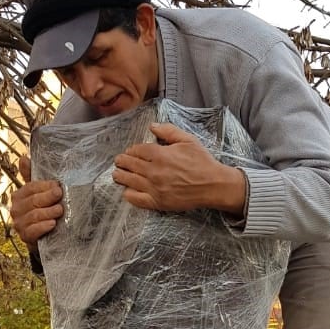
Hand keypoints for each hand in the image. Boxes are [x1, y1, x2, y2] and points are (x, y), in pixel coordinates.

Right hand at [10, 155, 63, 246]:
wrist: (41, 237)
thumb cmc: (40, 211)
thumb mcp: (37, 193)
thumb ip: (30, 177)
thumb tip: (23, 157)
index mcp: (18, 196)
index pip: (31, 188)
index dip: (45, 186)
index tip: (57, 185)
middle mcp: (15, 209)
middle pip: (33, 201)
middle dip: (48, 197)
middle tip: (60, 195)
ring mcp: (18, 224)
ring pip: (34, 215)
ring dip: (49, 212)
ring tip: (60, 210)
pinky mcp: (24, 237)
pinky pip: (33, 230)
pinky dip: (43, 227)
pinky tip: (52, 224)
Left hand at [112, 122, 246, 214]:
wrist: (212, 185)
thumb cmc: (202, 162)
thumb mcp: (188, 140)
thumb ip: (169, 131)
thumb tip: (152, 126)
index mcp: (160, 154)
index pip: (137, 150)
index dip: (131, 150)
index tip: (130, 152)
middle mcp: (154, 171)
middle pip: (130, 164)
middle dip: (122, 161)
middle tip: (119, 161)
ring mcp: (154, 187)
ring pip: (129, 180)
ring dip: (120, 176)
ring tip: (116, 174)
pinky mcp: (157, 202)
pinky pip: (136, 199)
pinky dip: (128, 194)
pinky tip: (127, 191)